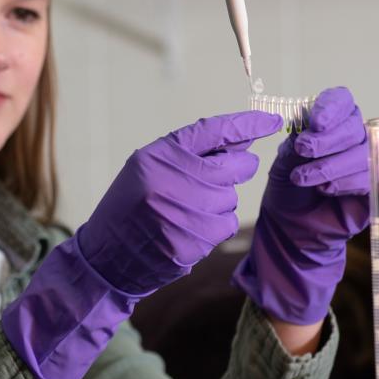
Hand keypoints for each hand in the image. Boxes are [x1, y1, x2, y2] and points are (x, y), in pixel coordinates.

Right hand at [2, 111, 279, 378]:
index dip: (248, 123)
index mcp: (160, 155)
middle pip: (236, 166)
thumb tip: (242, 140)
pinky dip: (216, 226)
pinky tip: (189, 228)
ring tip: (188, 209)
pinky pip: (226, 225)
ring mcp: (185, 213)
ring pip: (232, 198)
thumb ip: (190, 152)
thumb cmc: (129, 206)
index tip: (273, 120)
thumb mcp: (148, 167)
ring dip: (220, 202)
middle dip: (241, 167)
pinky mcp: (194, 241)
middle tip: (226, 173)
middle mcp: (173, 180)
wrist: (105, 258)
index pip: (214, 130)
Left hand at [233, 87, 372, 324]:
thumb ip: (298, 141)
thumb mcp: (286, 162)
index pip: (342, 102)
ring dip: (331, 165)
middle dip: (327, 140)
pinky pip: (373, 177)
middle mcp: (358, 137)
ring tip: (305, 179)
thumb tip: (307, 123)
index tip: (315, 121)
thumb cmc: (290, 190)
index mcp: (334, 122)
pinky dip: (347, 183)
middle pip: (354, 126)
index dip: (331, 107)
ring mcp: (374, 161)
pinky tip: (327, 190)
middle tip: (302, 151)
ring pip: (363, 153)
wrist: (292, 228)